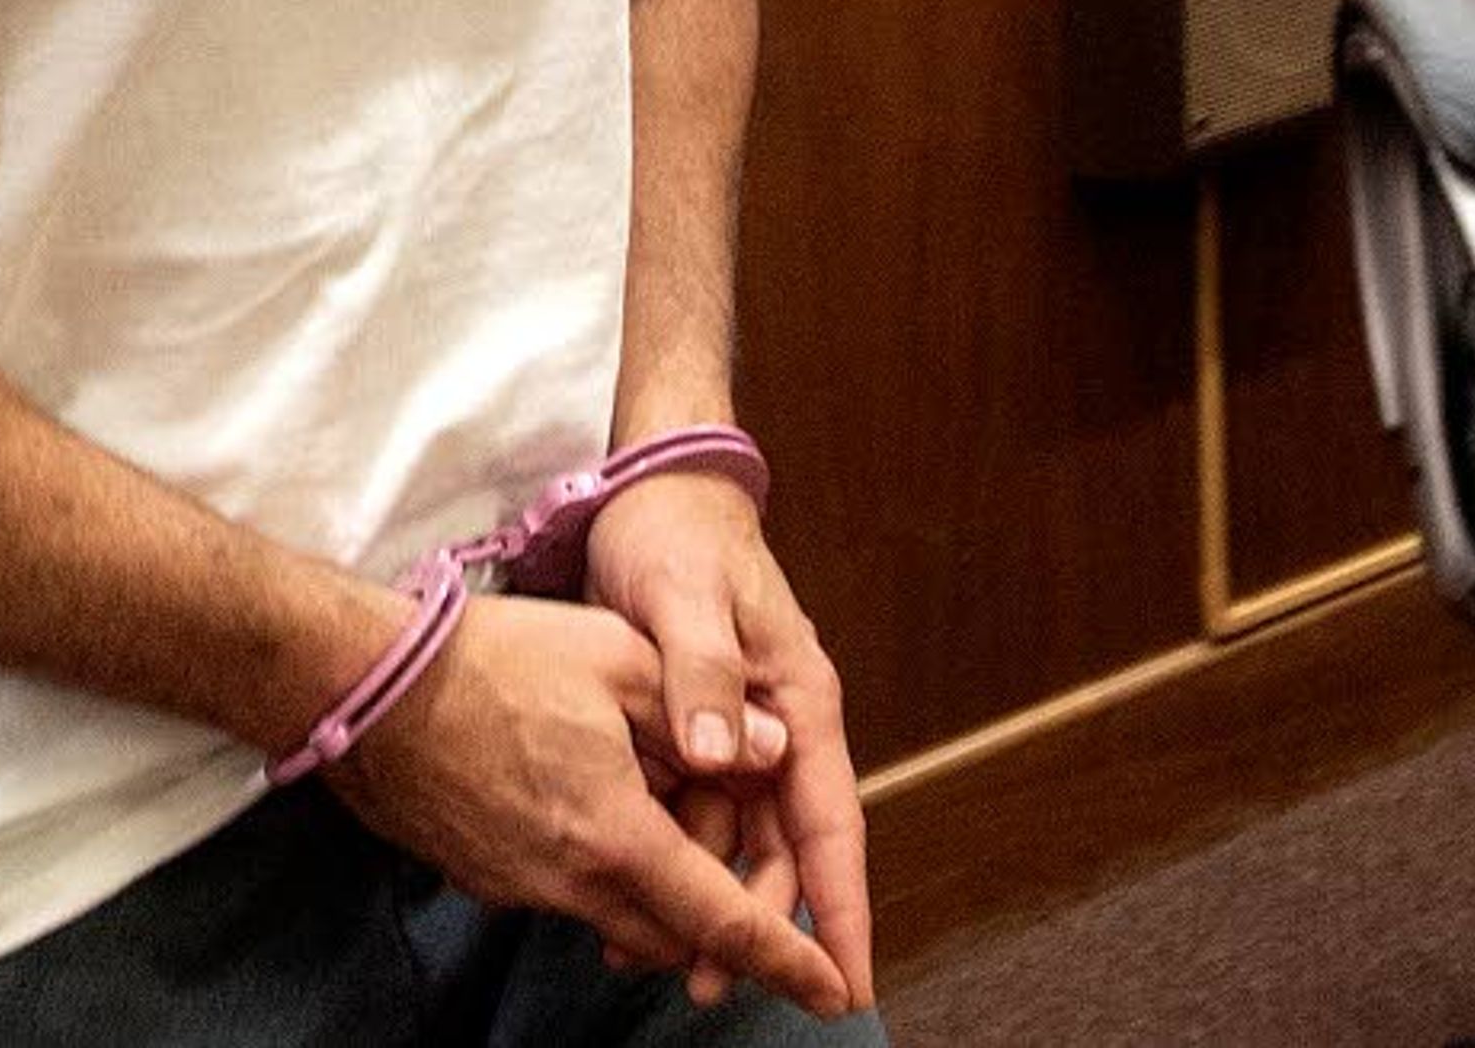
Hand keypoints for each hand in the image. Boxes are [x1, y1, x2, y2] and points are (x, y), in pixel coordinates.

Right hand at [326, 593, 852, 1019]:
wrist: (361, 686)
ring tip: (655, 826)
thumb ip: (701, 710)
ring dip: (654, 897)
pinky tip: (578, 806)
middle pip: (675, 937)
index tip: (835, 991)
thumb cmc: (485, 661)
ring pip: (617, 919)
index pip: (726, 919)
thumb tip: (773, 745)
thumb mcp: (612, 656)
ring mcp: (520, 887)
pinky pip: (562, 893)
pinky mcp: (481, 877)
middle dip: (721, 931)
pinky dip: (595, 871)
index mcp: (617, 834)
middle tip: (749, 895)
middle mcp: (572, 881)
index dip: (788, 959)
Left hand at [585, 471, 873, 1009]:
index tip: (848, 983)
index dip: (842, 908)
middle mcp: (777, 728)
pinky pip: (691, 807)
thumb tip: (720, 756)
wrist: (649, 490)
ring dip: (702, 893)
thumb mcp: (683, 596)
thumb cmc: (676, 535)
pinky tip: (626, 885)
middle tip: (708, 984)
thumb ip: (702, 673)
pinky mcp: (692, 726)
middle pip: (777, 847)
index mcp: (798, 703)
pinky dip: (667, 848)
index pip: (831, 824)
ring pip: (731, 837)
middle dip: (753, 922)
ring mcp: (737, 730)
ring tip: (647, 951)